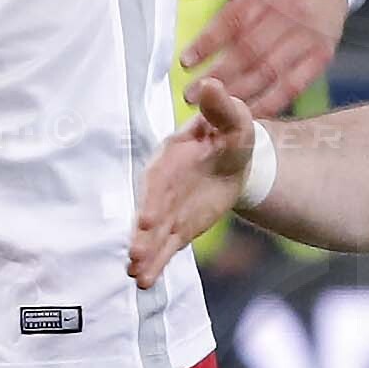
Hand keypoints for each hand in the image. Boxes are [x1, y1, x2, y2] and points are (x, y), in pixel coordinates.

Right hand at [129, 72, 269, 289]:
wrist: (234, 159)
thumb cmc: (230, 133)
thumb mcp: (233, 118)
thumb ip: (220, 106)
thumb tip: (210, 85)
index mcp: (170, 159)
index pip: (157, 182)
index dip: (152, 201)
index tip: (148, 219)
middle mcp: (162, 188)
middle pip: (149, 213)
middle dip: (142, 234)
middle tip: (134, 254)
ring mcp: (167, 210)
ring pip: (153, 235)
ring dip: (145, 254)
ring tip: (136, 274)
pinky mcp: (177, 228)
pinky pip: (165, 248)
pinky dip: (156, 264)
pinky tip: (144, 282)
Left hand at [174, 0, 346, 105]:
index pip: (232, 21)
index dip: (208, 43)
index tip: (185, 62)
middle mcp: (288, 15)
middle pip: (249, 52)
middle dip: (218, 77)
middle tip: (192, 95)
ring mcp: (306, 37)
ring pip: (270, 71)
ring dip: (240, 94)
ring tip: (214, 110)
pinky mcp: (321, 54)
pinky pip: (295, 84)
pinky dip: (273, 102)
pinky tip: (250, 115)